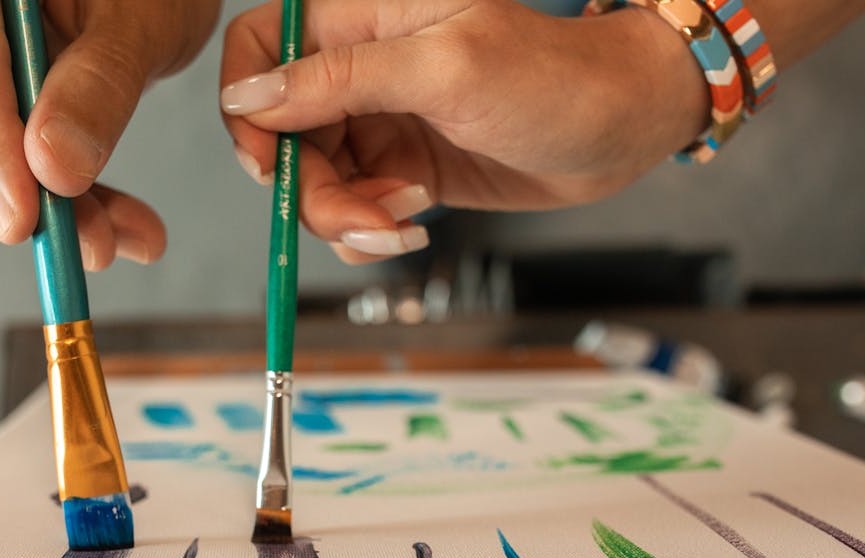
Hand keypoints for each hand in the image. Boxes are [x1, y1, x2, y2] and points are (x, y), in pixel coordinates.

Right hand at [0, 0, 219, 268]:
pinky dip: (78, 197)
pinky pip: (29, 153)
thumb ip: (99, 82)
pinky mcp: (12, 93)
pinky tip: (124, 229)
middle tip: (88, 244)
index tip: (21, 214)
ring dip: (62, 207)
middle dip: (28, 191)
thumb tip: (53, 167)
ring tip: (123, 241)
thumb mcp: (140, 19)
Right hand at [220, 0, 707, 263]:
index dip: (246, 107)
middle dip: (309, 188)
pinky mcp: (400, 169)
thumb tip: (249, 97)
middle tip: (363, 217)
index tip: (266, 164)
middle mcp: (360, 69)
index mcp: (360, 19)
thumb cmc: (549, 81)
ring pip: (314, 181)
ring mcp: (378, 122)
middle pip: (281, 133)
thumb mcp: (442, 70)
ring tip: (401, 224)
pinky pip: (351, 208)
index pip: (259, 48)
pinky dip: (369, 229)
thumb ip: (340, 80)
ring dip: (345, 217)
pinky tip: (412, 223)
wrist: (618, 131)